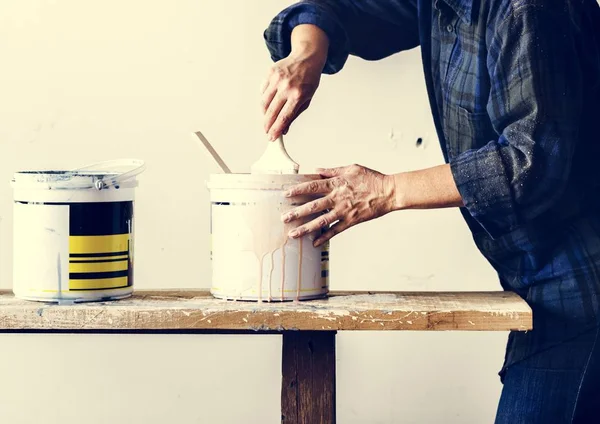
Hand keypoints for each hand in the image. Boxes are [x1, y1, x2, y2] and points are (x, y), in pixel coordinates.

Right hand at [261, 25, 327, 139]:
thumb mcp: (307, 99)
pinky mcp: (270, 73)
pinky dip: (265, 99)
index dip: (276, 129)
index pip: (284, 117)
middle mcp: (286, 87)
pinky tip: (270, 101)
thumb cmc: (309, 80)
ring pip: (264, 102)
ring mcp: (277, 79)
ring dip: (264, 113)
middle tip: (266, 131)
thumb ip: (294, 114)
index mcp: (298, 95)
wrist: (307, 58)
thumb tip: (284, 129)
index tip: (272, 137)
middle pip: (272, 112)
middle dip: (267, 125)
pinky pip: (263, 91)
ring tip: (268, 117)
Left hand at [281, 165, 396, 246]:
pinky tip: (314, 243)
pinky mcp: (351, 221)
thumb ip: (332, 170)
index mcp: (336, 183)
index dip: (298, 190)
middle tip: (283, 218)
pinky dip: (324, 237)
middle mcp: (337, 198)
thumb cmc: (371, 179)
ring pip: (321, 221)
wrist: (389, 192)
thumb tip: (317, 169)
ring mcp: (344, 211)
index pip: (312, 187)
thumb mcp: (351, 168)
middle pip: (313, 206)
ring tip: (293, 234)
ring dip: (306, 228)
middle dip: (296, 212)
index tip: (286, 194)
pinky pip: (335, 230)